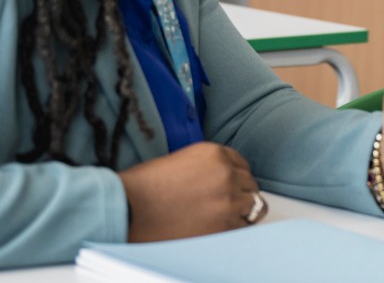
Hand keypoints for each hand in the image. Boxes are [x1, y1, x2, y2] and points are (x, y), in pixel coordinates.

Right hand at [118, 141, 266, 241]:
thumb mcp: (180, 162)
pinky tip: (220, 229)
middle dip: (240, 194)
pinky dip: (236, 229)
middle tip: (225, 205)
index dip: (235, 178)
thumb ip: (206, 168)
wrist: (129, 208)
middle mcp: (226, 173)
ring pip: (255, 205)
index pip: (241, 164)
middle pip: (250, 184)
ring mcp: (229, 199)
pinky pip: (244, 227)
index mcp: (215, 154)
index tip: (229, 187)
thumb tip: (219, 181)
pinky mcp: (225, 224)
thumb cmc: (144, 187)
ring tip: (226, 218)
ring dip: (243, 211)